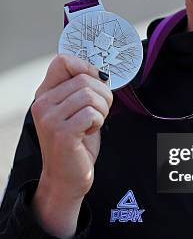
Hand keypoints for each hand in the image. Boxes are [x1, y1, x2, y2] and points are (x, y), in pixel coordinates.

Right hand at [31, 53, 112, 199]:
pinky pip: (92, 113)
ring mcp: (50, 118)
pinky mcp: (62, 133)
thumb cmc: (76, 143)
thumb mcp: (75, 110)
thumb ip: (81, 89)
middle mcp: (42, 104)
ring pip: (90, 95)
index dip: (86, 67)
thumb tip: (101, 72)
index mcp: (44, 94)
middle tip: (100, 111)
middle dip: (103, 94)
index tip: (97, 82)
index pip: (62, 61)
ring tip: (94, 122)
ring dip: (102, 109)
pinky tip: (90, 131)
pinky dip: (99, 121)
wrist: (67, 177)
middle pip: (84, 78)